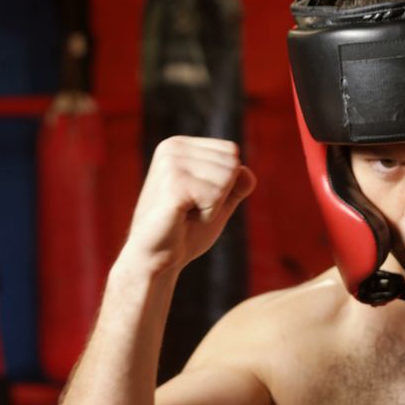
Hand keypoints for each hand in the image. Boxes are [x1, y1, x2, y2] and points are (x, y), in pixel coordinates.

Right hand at [122, 136, 255, 273]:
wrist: (157, 259)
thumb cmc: (185, 231)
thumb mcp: (218, 202)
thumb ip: (236, 184)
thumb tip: (247, 172)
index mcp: (180, 145)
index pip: (230, 152)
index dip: (225, 184)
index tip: (198, 199)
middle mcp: (173, 147)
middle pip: (231, 163)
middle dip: (221, 195)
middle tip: (192, 210)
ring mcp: (171, 164)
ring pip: (227, 178)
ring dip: (214, 206)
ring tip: (186, 214)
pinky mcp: (173, 184)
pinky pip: (215, 195)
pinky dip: (208, 214)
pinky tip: (183, 219)